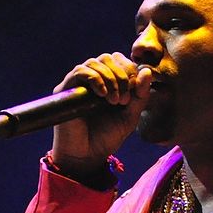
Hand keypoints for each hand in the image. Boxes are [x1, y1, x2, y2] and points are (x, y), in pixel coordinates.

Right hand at [51, 52, 151, 177]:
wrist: (87, 155)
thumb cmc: (107, 137)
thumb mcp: (130, 116)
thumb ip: (140, 95)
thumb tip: (147, 71)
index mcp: (109, 83)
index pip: (121, 61)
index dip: (130, 71)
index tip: (134, 93)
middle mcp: (93, 80)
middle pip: (108, 58)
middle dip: (122, 75)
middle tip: (124, 99)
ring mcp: (79, 84)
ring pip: (95, 62)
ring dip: (110, 79)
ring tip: (114, 101)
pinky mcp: (66, 89)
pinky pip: (80, 72)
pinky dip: (95, 79)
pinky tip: (102, 95)